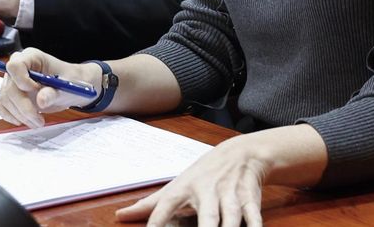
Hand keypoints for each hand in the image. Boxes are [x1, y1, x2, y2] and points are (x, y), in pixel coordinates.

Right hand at [0, 48, 102, 127]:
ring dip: (19, 114)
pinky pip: (0, 104)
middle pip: (9, 86)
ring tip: (37, 122)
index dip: (21, 80)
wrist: (71, 89)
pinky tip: (22, 121)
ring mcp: (13, 80)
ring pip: (5, 98)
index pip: (15, 65)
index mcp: (32, 57)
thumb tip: (41, 101)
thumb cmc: (71, 82)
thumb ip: (54, 93)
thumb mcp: (68, 87)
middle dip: (23, 107)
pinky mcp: (11, 94)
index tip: (36, 91)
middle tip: (39, 120)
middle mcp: (19, 67)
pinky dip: (9, 115)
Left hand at [115, 135, 265, 226]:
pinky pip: (253, 216)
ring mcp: (229, 196)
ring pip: (230, 218)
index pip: (167, 206)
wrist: (239, 154)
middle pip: (207, 217)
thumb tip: (119, 215)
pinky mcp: (249, 199)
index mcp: (183, 189)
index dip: (157, 222)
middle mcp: (207, 192)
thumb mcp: (174, 186)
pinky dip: (254, 226)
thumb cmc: (200, 175)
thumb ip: (148, 205)